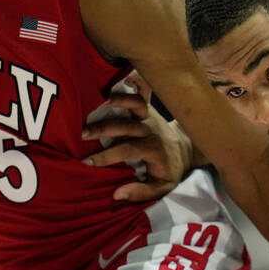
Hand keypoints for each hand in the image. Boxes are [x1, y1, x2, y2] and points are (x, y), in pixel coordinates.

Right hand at [81, 75, 193, 200]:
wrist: (186, 149)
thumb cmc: (170, 169)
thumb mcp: (162, 187)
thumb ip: (141, 192)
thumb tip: (117, 194)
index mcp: (153, 149)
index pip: (127, 150)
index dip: (107, 156)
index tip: (87, 161)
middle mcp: (150, 129)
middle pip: (126, 125)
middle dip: (104, 128)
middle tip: (82, 133)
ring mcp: (149, 116)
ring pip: (135, 104)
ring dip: (116, 101)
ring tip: (94, 101)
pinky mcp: (149, 107)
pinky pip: (143, 91)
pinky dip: (134, 82)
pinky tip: (121, 74)